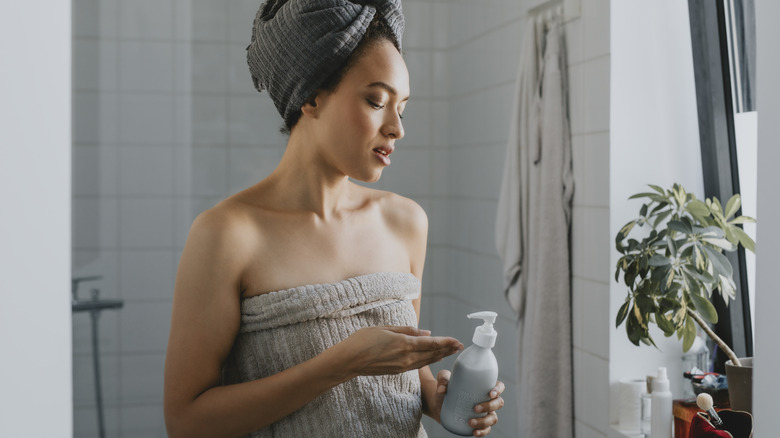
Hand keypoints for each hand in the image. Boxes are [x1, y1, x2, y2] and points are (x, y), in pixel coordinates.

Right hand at [341, 326, 461, 376]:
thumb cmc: (363, 340)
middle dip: (447, 349)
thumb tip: (426, 333)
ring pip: (426, 361)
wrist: (349, 361)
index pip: (431, 343)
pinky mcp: (397, 371)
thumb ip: (407, 330)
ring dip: (440, 356)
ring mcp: (402, 366)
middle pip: (432, 354)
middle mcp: (406, 357)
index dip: (446, 342)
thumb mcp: (385, 328)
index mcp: (404, 344)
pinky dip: (428, 361)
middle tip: (460, 346)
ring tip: (451, 352)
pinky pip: (417, 365)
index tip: (457, 340)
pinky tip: (433, 358)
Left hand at [433, 370, 504, 436]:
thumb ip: (443, 379)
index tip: (490, 393)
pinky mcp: (478, 423)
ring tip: (470, 422)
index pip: (499, 386)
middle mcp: (487, 399)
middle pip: (499, 403)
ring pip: (493, 418)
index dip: (498, 389)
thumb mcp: (444, 379)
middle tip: (475, 408)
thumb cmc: (446, 388)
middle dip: (489, 406)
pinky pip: (486, 429)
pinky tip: (474, 432)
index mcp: (483, 386)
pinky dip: (482, 432)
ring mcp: (484, 412)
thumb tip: (442, 389)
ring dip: (484, 422)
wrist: (439, 403)